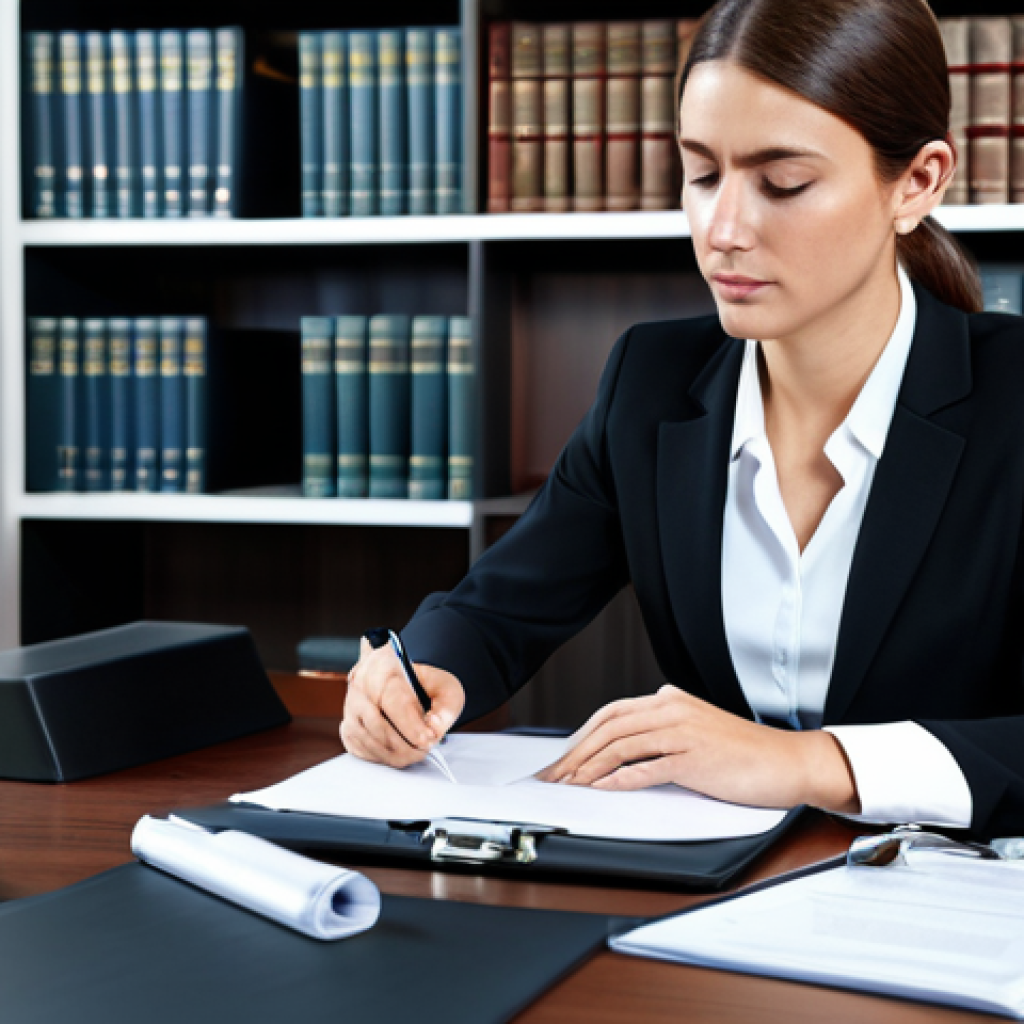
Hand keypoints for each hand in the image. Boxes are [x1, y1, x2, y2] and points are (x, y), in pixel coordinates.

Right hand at [340, 637, 465, 766]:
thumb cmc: (421, 683)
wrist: (398, 679)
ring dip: (396, 754)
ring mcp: (350, 707)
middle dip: (406, 745)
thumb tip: (433, 729)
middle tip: (426, 748)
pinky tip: (399, 751)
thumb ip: (447, 706)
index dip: (411, 726)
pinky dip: (383, 757)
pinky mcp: (347, 727)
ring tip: (417, 751)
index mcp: (384, 666)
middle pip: (378, 726)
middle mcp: (360, 685)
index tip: (428, 739)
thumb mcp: (445, 685)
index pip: (393, 701)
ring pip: (369, 741)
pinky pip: (362, 750)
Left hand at [535, 685, 858, 811]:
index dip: (582, 736)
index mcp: (670, 701)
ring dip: (589, 767)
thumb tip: (621, 753)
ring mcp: (683, 732)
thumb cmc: (744, 754)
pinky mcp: (694, 758)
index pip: (612, 713)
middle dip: (575, 753)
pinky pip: (647, 767)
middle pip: (609, 727)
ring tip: (570, 785)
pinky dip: (619, 779)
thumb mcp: (696, 733)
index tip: (562, 758)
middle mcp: (672, 710)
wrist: (789, 762)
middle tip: (554, 775)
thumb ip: (661, 735)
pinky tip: (602, 789)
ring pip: (622, 745)